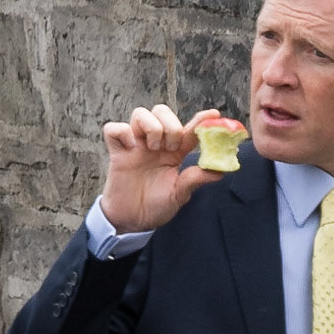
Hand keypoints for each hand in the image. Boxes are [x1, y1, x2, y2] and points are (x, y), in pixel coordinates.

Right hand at [100, 105, 225, 233]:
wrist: (132, 221)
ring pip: (140, 113)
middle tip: (171, 147)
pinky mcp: (117, 152)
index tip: (214, 114)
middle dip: (170, 125)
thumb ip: (195, 179)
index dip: (201, 121)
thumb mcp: (179, 194)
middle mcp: (155, 144)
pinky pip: (113, 129)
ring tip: (152, 149)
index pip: (188, 130)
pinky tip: (130, 148)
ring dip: (151, 127)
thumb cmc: (155, 207)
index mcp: (173, 153)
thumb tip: (220, 171)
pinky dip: (122, 132)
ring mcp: (135, 146)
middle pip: (161, 111)